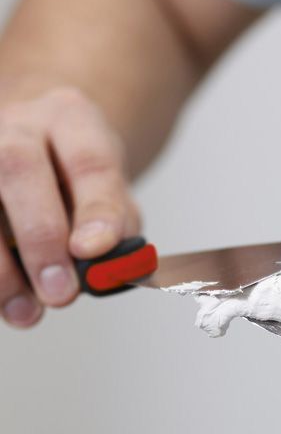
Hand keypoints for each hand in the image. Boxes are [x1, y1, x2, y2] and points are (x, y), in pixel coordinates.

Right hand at [0, 85, 140, 327]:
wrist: (41, 153)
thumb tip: (104, 269)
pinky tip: (2, 301)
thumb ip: (116, 229)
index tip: (94, 252)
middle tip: (60, 293)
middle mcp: (19, 126)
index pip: (89, 162)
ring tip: (25, 312)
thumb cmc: (78, 183)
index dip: (94, 210)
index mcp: (73, 121)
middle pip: (18, 167)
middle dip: (40, 237)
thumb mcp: (112, 197)